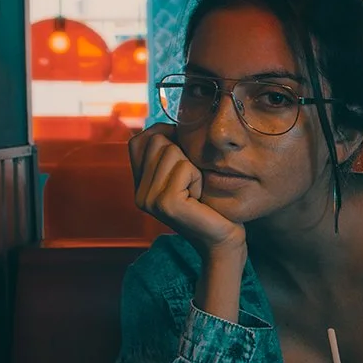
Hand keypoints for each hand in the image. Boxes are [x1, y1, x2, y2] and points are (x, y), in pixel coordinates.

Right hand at [129, 124, 245, 254]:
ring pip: (172, 151)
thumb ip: (171, 150)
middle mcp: (139, 193)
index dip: (166, 138)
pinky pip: (186, 168)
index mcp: (139, 185)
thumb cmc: (211, 204)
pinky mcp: (166, 204)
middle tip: (192, 184)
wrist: (224, 239)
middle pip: (157, 141)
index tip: (186, 161)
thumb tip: (171, 123)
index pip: (140, 140)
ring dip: (193, 168)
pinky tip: (200, 199)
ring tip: (196, 192)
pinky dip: (199, 178)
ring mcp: (149, 200)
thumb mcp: (186, 172)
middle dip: (184, 155)